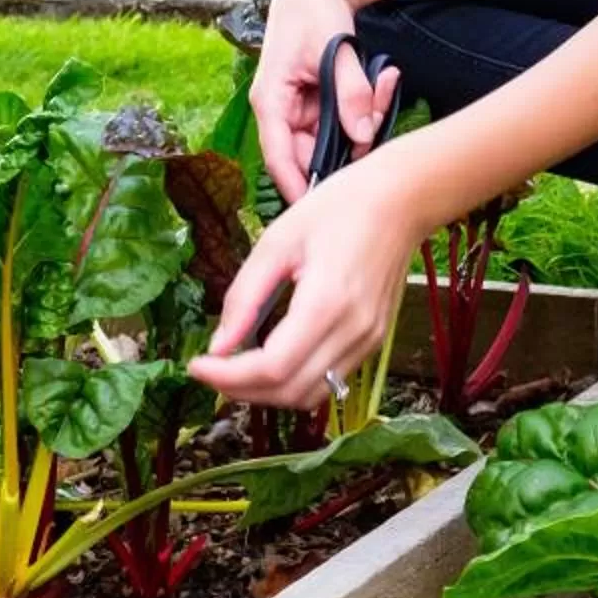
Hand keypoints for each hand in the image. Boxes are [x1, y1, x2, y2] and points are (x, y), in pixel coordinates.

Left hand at [190, 150, 426, 410]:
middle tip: (209, 370)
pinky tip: (269, 361)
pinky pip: (329, 381)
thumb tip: (217, 346)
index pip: (273, 367)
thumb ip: (245, 296)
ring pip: (310, 395)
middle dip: (240, 390)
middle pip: (289, 391)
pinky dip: (293, 382)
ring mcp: (368, 340)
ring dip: (267, 393)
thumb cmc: (338, 208)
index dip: (228, 377)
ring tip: (234, 370)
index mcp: (327, 302)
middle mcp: (353, 331)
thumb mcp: (277, 241)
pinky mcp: (373, 342)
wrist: (401, 201)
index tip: (196, 365)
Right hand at [252, 0, 402, 203]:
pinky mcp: (321, 101)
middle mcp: (282, 110)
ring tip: (383, 84)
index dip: (298, 187)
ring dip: (364, 120)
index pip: (278, 158)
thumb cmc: (313, 10)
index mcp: (271, 100)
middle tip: (378, 123)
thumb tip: (362, 136)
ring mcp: (302, 108)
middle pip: (312, 152)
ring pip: (335, 137)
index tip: (321, 209)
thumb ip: (349, 92)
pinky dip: (367, 105)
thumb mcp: (334, 48)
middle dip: (349, 145)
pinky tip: (384, 79)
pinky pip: (346, 118)